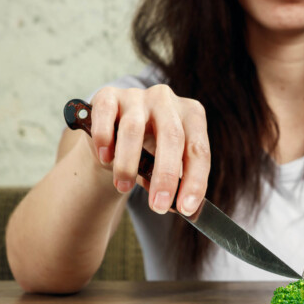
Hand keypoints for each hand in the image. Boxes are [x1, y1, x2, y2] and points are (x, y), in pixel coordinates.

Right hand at [89, 85, 209, 214]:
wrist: (114, 136)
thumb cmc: (148, 153)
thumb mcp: (166, 166)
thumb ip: (176, 182)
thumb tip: (183, 207)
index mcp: (192, 115)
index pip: (198, 150)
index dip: (194, 181)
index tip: (186, 208)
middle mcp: (167, 100)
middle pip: (172, 137)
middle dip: (166, 176)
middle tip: (158, 206)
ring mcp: (137, 95)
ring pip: (134, 129)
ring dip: (128, 164)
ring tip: (123, 188)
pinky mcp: (108, 95)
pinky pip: (105, 115)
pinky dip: (104, 138)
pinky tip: (105, 158)